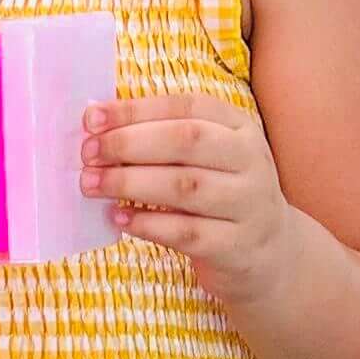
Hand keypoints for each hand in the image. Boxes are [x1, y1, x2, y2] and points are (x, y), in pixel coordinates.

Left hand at [82, 96, 292, 311]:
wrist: (271, 252)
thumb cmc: (221, 193)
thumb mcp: (209, 157)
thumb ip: (165, 137)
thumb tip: (98, 124)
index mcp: (240, 128)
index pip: (187, 106)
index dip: (136, 110)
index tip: (92, 118)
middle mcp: (250, 161)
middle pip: (187, 141)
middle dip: (129, 144)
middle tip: (89, 154)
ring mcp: (248, 205)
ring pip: (185, 186)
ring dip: (130, 183)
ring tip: (92, 185)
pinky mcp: (237, 246)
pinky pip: (187, 232)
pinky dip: (148, 224)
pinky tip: (119, 219)